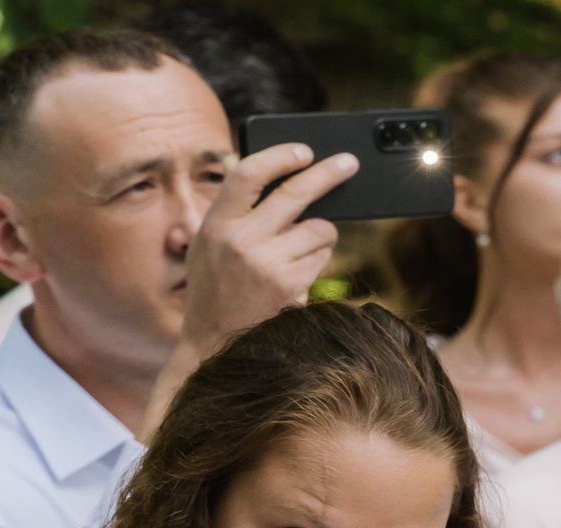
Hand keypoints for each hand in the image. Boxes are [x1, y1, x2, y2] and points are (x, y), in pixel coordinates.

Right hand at [140, 144, 356, 438]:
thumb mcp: (210, 246)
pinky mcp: (290, 285)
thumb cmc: (217, 289)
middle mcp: (239, 239)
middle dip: (328, 174)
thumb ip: (236, 214)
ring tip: (296, 252)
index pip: (247, 174)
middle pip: (294, 193)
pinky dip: (318, 260)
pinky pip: (323, 257)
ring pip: (319, 229)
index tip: (304, 150)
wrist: (215, 344)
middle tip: (350, 162)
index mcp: (214, 223)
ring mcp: (266, 263)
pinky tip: (298, 274)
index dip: (280, 157)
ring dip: (319, 235)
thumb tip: (281, 178)